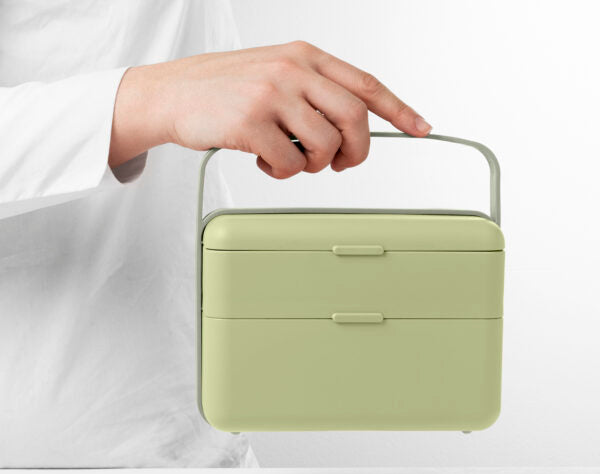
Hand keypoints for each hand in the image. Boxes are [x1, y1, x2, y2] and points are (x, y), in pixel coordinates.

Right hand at [109, 41, 431, 177]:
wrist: (171, 93)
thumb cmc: (224, 89)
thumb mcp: (275, 74)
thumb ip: (313, 93)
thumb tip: (350, 130)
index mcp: (304, 56)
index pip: (366, 83)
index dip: (399, 109)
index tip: (420, 128)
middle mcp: (293, 69)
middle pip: (355, 117)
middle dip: (356, 151)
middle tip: (341, 164)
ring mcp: (271, 93)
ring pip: (325, 145)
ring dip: (314, 165)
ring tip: (291, 159)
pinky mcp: (250, 122)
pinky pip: (290, 163)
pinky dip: (283, 173)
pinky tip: (266, 162)